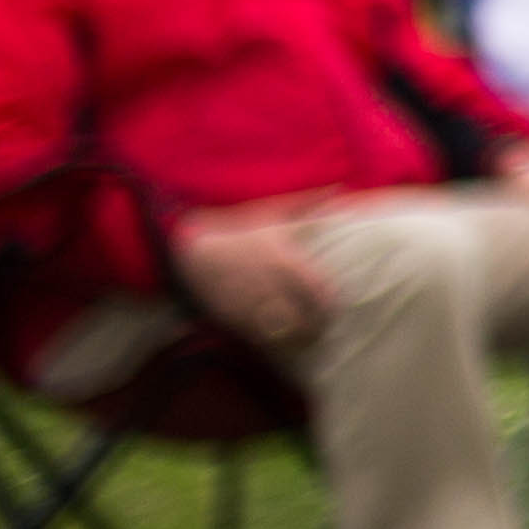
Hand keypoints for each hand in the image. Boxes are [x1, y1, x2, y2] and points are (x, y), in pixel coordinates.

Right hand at [177, 214, 336, 349]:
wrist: (190, 248)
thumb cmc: (238, 228)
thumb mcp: (273, 213)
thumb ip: (309, 204)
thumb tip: (339, 187)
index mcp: (283, 260)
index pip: (318, 291)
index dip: (330, 306)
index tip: (335, 310)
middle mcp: (267, 284)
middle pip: (301, 318)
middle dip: (315, 329)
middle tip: (322, 330)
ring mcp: (246, 303)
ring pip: (278, 332)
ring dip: (293, 339)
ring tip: (303, 340)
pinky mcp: (227, 317)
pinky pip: (253, 337)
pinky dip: (267, 342)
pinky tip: (275, 339)